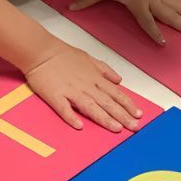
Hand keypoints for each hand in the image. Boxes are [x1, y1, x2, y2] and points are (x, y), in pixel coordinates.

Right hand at [26, 40, 140, 132]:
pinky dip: (71, 117)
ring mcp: (71, 91)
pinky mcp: (55, 96)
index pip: (116, 93)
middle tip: (135, 127)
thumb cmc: (64, 54)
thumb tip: (119, 80)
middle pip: (107, 103)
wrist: (41, 51)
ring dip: (104, 118)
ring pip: (91, 107)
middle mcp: (86, 85)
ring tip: (116, 129)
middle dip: (123, 116)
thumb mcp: (89, 58)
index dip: (128, 104)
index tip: (139, 114)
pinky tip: (79, 126)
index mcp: (94, 78)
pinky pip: (64, 109)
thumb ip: (105, 70)